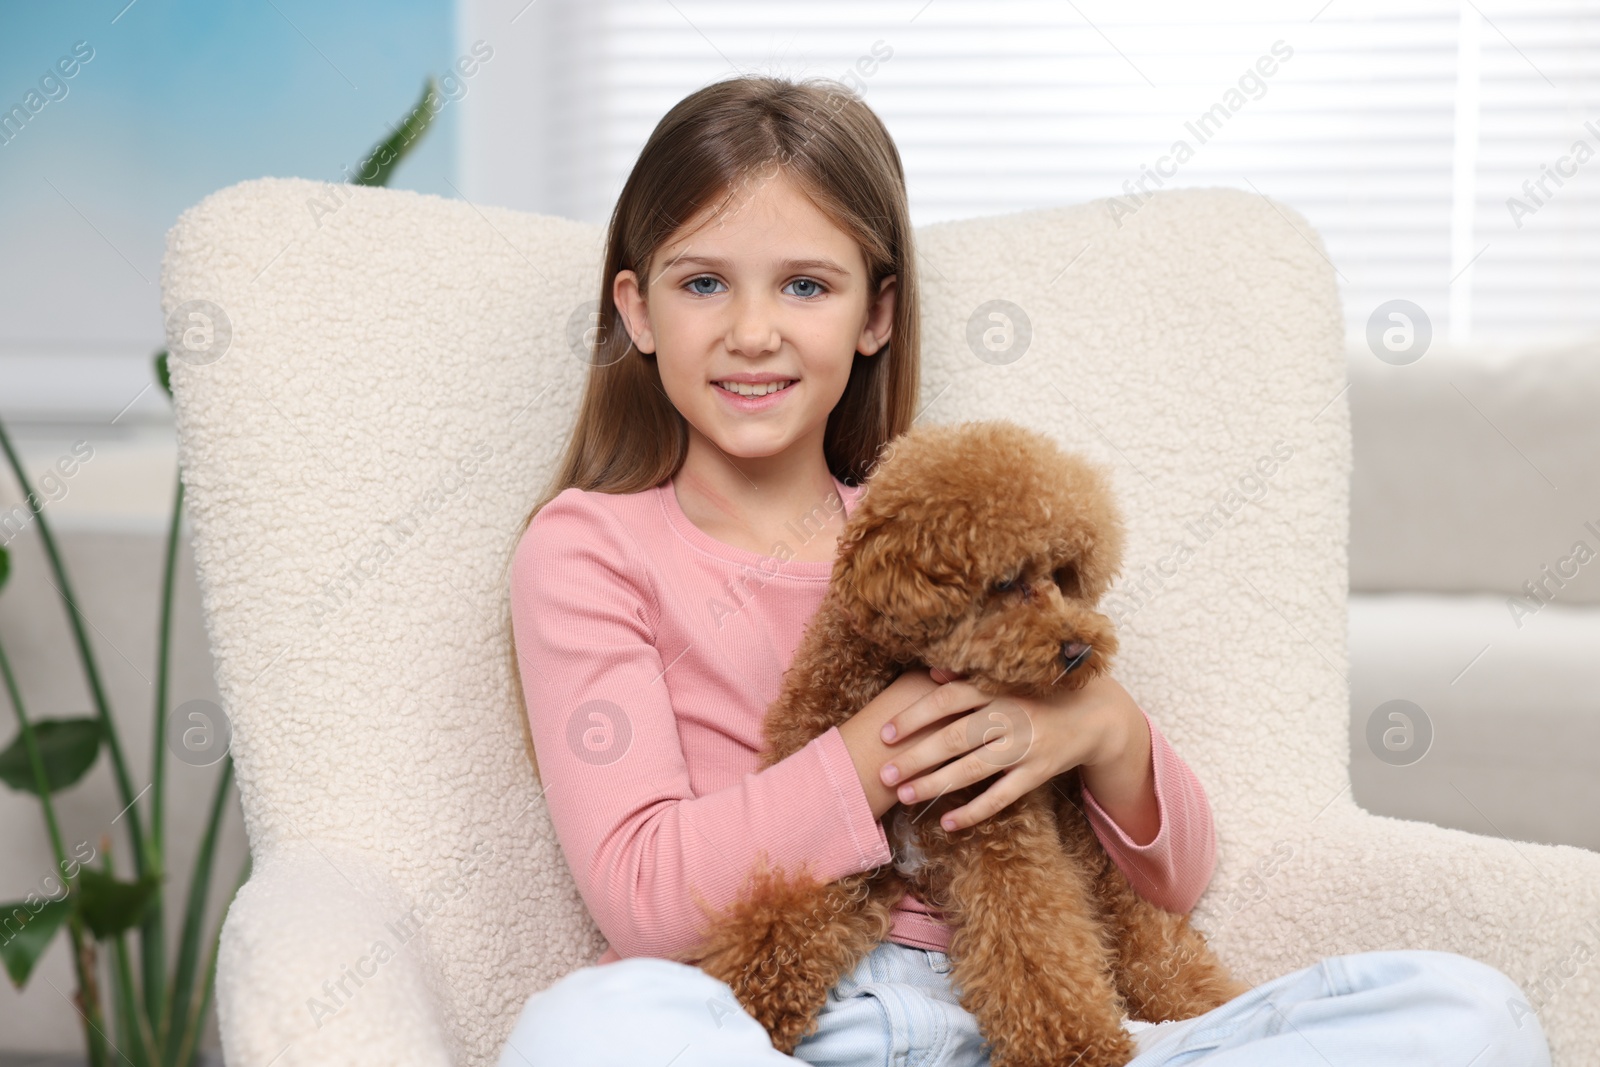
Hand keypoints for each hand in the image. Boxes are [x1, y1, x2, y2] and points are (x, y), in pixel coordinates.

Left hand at [876, 668, 1139, 832]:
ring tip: (905, 795)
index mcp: (996, 688)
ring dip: (936, 784)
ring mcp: (1025, 746)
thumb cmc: (1038, 694)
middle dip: (916, 757)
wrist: (1094, 715)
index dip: (915, 716)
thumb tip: (930, 673)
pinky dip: (974, 811)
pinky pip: (1001, 796)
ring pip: (973, 769)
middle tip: (885, 773)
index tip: (886, 733)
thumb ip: (968, 678)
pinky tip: (948, 822)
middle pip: (954, 738)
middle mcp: (1008, 715)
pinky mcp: (1038, 772)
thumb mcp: (1006, 679)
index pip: (948, 700)